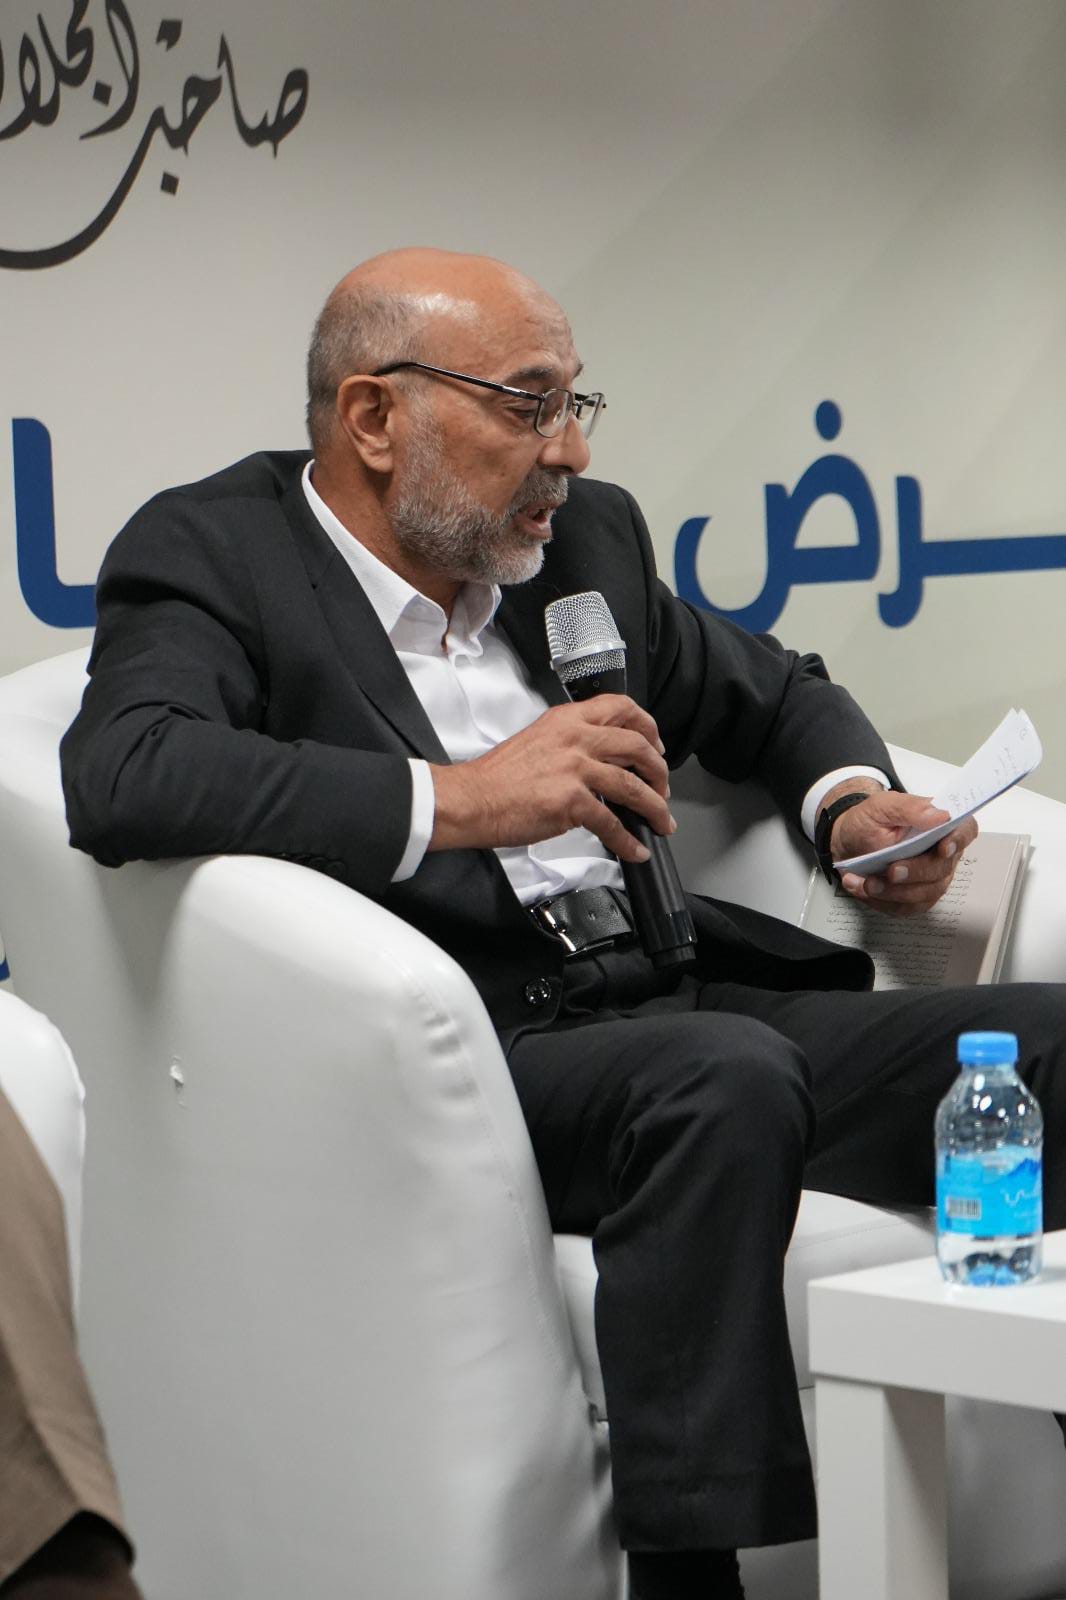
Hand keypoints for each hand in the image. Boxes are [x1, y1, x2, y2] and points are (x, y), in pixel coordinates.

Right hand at [428, 694, 673, 862]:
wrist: (471, 799)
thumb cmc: (497, 778)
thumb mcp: (538, 741)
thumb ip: (571, 744)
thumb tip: (600, 762)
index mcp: (567, 720)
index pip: (622, 707)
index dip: (648, 727)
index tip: (656, 745)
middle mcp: (576, 738)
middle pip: (638, 747)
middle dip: (659, 771)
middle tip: (662, 788)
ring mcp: (575, 769)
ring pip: (633, 786)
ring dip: (655, 808)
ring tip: (661, 821)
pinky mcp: (571, 801)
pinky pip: (612, 823)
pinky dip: (628, 840)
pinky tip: (634, 849)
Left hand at [830, 790, 978, 915]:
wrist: (848, 842)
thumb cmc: (870, 821)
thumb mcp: (882, 806)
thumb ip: (909, 807)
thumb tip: (940, 815)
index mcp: (939, 825)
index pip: (965, 831)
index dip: (959, 840)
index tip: (943, 848)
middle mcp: (941, 853)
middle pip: (942, 868)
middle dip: (916, 872)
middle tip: (890, 871)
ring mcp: (931, 878)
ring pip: (926, 893)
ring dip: (895, 892)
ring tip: (868, 883)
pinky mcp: (915, 898)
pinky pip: (907, 907)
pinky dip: (883, 902)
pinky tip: (862, 889)